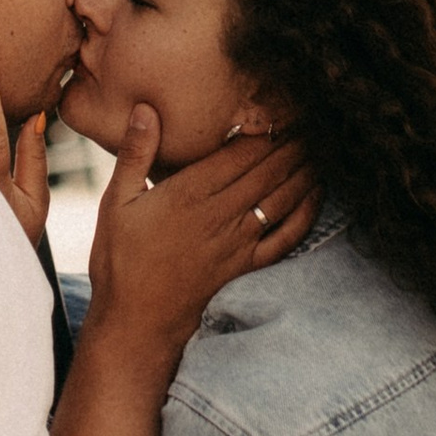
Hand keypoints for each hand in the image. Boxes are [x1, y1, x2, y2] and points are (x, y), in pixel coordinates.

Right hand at [87, 106, 313, 365]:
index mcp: (189, 193)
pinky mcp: (247, 268)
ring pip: (282, 196)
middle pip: (268, 168)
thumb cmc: (120, 264)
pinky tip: (316, 194)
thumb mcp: (115, 204)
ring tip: (319, 147)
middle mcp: (220, 214)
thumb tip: (146, 108)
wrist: (137, 327)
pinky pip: (287, 236)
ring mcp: (239, 243)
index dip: (266, 127)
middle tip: (311, 121)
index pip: (241, 151)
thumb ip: (135, 154)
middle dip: (292, 142)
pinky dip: (306, 212)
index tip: (281, 108)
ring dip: (304, 169)